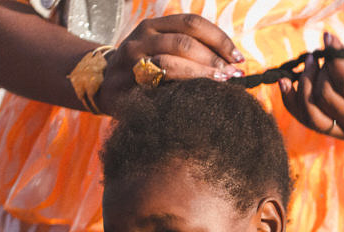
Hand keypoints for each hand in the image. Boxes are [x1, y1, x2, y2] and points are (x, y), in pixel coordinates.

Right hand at [97, 14, 244, 114]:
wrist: (105, 84)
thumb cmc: (144, 69)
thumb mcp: (162, 49)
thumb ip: (189, 51)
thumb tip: (232, 64)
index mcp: (156, 25)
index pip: (192, 23)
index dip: (219, 38)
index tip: (238, 57)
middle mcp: (144, 36)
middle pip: (185, 41)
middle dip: (214, 57)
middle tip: (233, 74)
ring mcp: (134, 58)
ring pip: (171, 60)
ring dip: (201, 72)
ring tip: (221, 82)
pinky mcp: (129, 80)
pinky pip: (158, 83)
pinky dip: (182, 88)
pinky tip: (198, 96)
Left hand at [279, 33, 343, 139]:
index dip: (335, 61)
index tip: (328, 39)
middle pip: (327, 96)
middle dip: (321, 70)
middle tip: (323, 55)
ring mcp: (343, 132)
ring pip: (312, 112)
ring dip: (304, 83)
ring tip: (310, 63)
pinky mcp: (331, 132)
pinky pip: (304, 119)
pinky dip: (291, 101)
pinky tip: (284, 81)